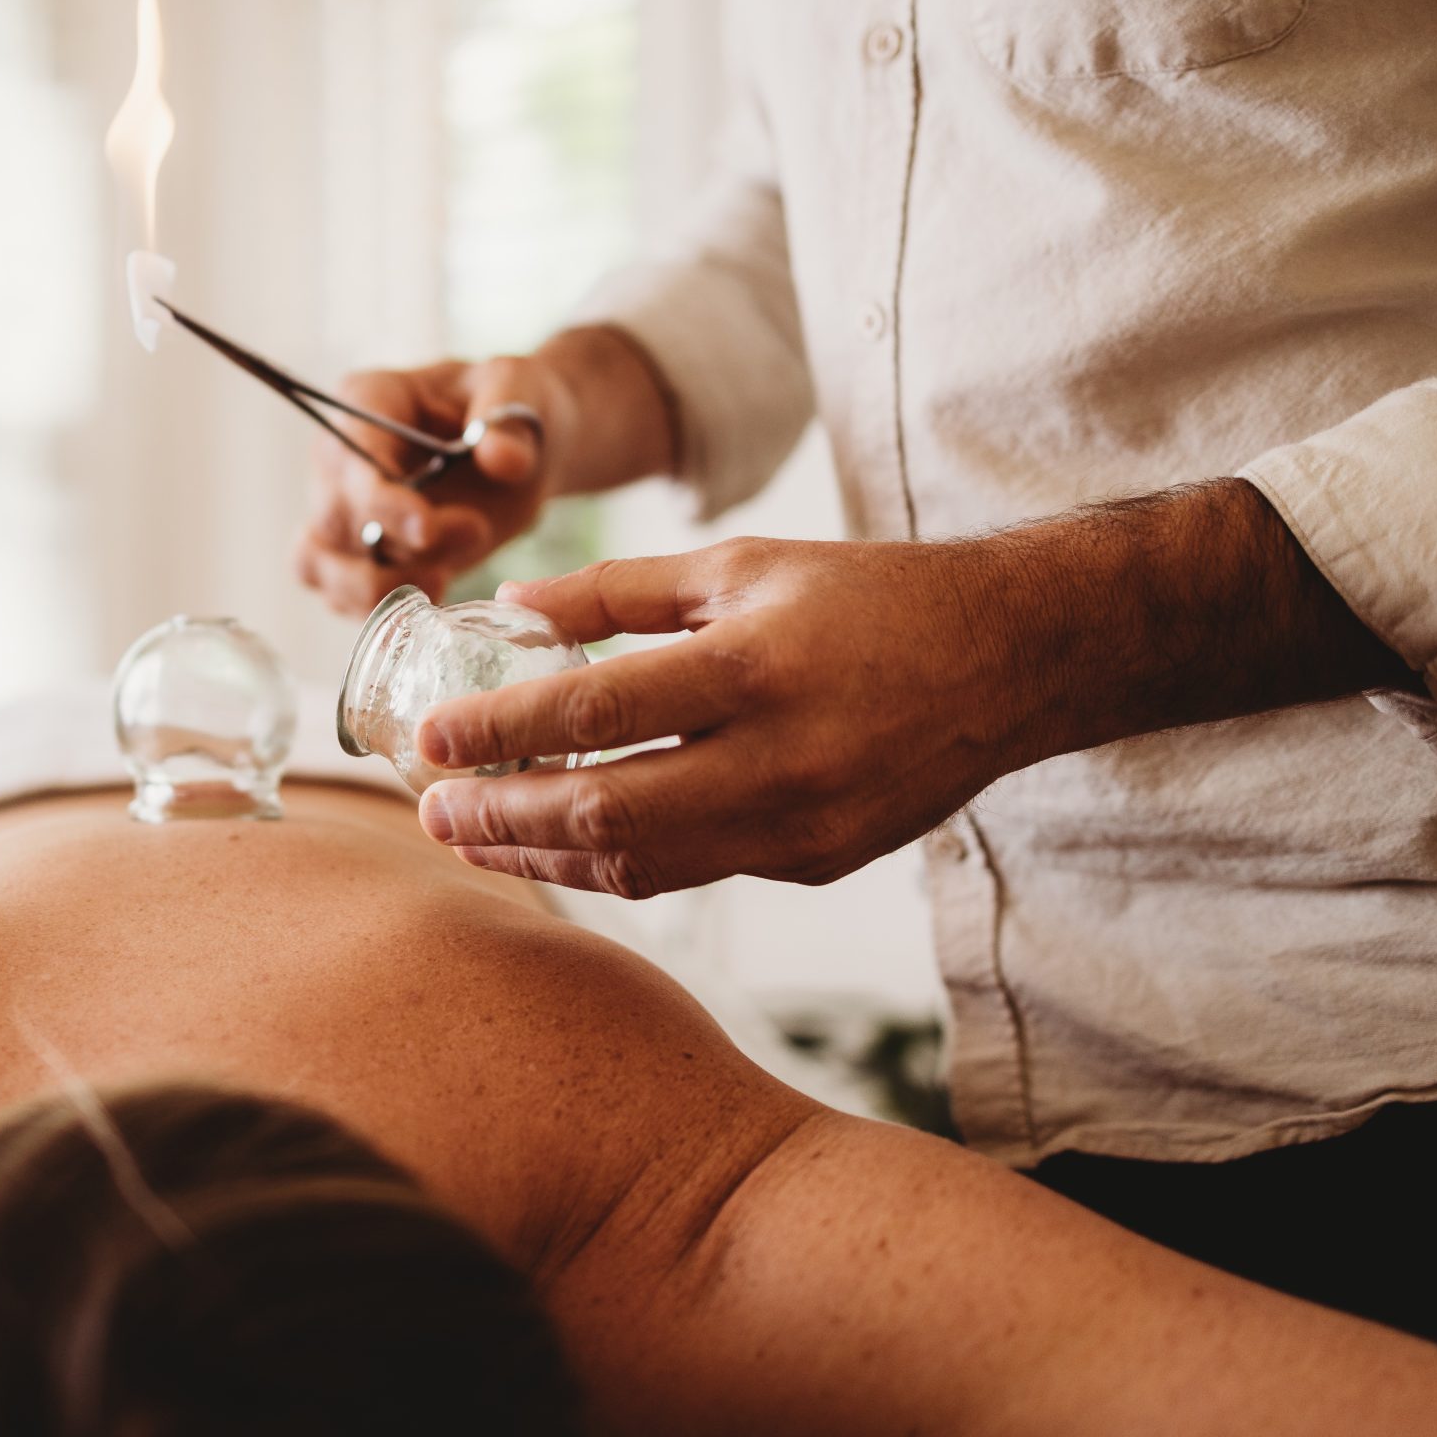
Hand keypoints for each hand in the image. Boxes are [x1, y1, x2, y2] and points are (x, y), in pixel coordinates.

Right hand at [293, 356, 563, 615]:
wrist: (525, 448)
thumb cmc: (513, 405)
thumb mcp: (521, 391)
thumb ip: (509, 419)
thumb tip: (503, 460)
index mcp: (367, 400)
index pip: (350, 457)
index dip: (382, 501)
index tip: (429, 530)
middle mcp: (340, 457)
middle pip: (333, 518)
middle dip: (398, 544)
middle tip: (475, 532)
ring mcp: (342, 510)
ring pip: (319, 565)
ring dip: (377, 587)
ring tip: (442, 580)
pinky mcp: (358, 555)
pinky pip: (340, 595)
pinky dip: (380, 609)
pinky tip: (435, 598)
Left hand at [412, 537, 1033, 895]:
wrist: (1009, 660)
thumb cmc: (867, 598)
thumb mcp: (739, 566)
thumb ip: (617, 592)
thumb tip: (508, 607)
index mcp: (754, 666)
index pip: (595, 712)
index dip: (499, 733)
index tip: (427, 741)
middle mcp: (781, 759)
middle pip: (603, 814)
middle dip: (499, 820)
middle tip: (427, 810)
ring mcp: (803, 825)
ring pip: (642, 865)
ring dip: (544, 857)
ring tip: (473, 837)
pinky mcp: (815, 861)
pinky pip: (692, 871)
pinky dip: (617, 860)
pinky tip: (560, 842)